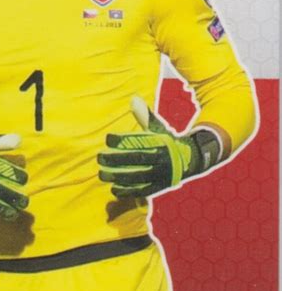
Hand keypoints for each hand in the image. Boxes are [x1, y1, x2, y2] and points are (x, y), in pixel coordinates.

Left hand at [98, 97, 221, 197]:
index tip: (107, 138)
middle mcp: (161, 159)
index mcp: (161, 143)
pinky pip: (142, 190)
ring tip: (101, 174)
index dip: (122, 140)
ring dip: (118, 176)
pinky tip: (114, 189)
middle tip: (99, 157)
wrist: (190, 161)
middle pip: (136, 159)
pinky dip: (128, 191)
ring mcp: (161, 174)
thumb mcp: (159, 128)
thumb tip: (133, 99)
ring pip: (137, 177)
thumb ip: (145, 116)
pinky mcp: (159, 186)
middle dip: (116, 159)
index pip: (138, 141)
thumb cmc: (167, 141)